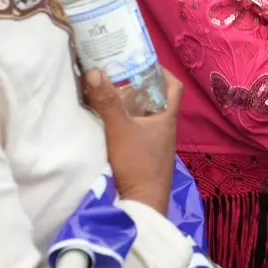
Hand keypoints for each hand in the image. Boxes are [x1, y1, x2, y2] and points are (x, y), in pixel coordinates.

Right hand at [83, 67, 181, 212]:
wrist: (143, 204)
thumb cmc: (138, 164)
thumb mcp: (119, 129)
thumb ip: (106, 101)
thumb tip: (93, 71)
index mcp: (166, 118)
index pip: (173, 87)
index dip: (162, 71)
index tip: (142, 63)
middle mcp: (165, 130)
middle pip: (157, 100)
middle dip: (140, 87)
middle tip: (118, 77)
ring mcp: (157, 146)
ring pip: (146, 118)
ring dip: (131, 107)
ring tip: (110, 97)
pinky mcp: (147, 158)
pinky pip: (139, 134)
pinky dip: (127, 125)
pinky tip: (110, 125)